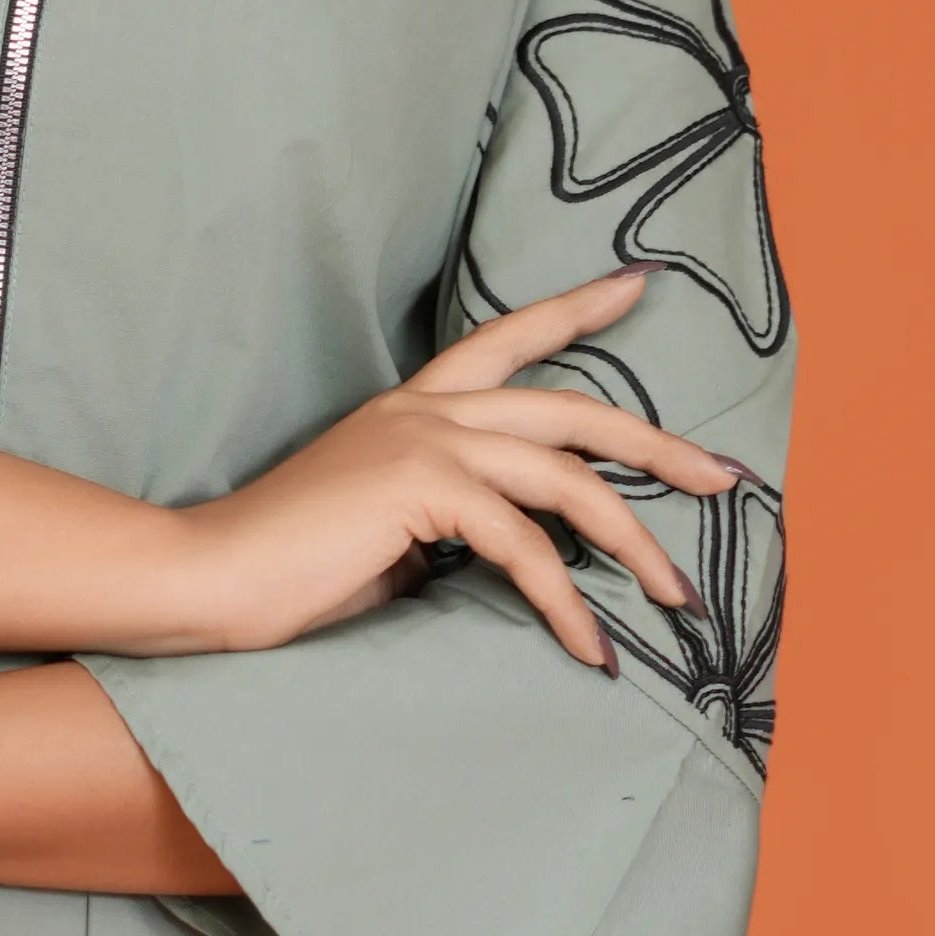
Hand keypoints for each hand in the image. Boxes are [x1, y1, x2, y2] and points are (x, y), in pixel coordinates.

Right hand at [174, 272, 739, 671]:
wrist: (209, 577)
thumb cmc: (288, 570)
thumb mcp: (388, 532)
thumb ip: (450, 519)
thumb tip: (516, 549)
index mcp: (413, 407)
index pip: (506, 340)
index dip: (575, 310)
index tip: (638, 285)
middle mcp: (426, 409)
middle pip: (573, 411)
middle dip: (659, 447)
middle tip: (725, 478)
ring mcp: (425, 441)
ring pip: (567, 478)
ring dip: (634, 543)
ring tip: (677, 597)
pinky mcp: (421, 489)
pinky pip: (524, 548)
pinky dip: (566, 604)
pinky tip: (591, 650)